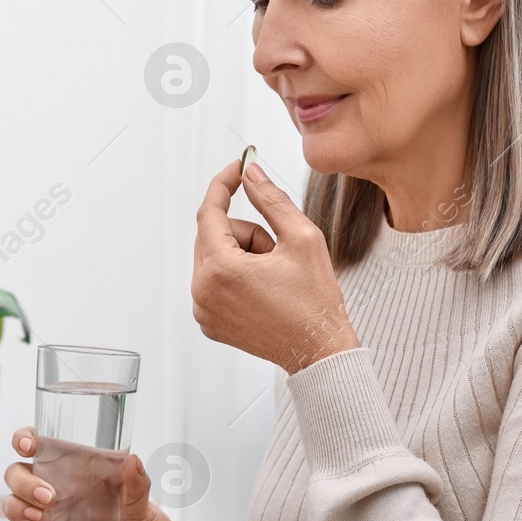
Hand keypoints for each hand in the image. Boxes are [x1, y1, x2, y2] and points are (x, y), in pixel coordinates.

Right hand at [1, 426, 185, 520]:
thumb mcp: (145, 503)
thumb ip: (137, 484)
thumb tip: (132, 461)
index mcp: (78, 471)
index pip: (41, 446)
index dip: (25, 440)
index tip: (29, 446)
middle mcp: (59, 492)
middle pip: (18, 475)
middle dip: (23, 482)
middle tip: (47, 497)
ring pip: (15, 506)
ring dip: (17, 509)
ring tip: (39, 519)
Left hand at [192, 157, 360, 372]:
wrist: (319, 351)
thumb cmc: (315, 302)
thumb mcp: (301, 238)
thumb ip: (271, 199)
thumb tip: (251, 174)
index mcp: (222, 269)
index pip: (210, 212)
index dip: (224, 185)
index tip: (236, 169)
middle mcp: (203, 291)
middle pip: (212, 235)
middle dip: (245, 232)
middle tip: (276, 250)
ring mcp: (202, 309)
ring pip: (213, 257)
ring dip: (240, 255)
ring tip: (272, 276)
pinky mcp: (207, 322)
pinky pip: (212, 282)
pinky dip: (233, 277)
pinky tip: (262, 291)